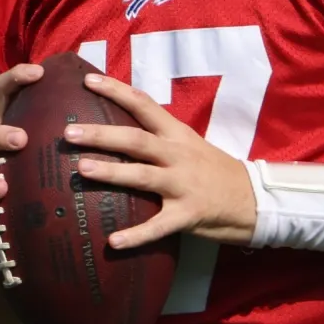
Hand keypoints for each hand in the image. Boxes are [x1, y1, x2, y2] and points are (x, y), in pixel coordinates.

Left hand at [67, 72, 257, 249]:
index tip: (87, 81)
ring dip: (111, 172)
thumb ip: (158, 138)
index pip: (144, 105)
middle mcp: (178, 155)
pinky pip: (158, 226)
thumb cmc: (214, 171)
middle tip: (69, 133)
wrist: (254, 200)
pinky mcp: (188, 215)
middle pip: (136, 140)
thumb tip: (115, 129)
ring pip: (142, 176)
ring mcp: (183, 185)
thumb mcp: (189, 145)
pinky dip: (135, 235)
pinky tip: (113, 242)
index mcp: (177, 135)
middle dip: (101, 135)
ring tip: (82, 169)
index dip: (116, 91)